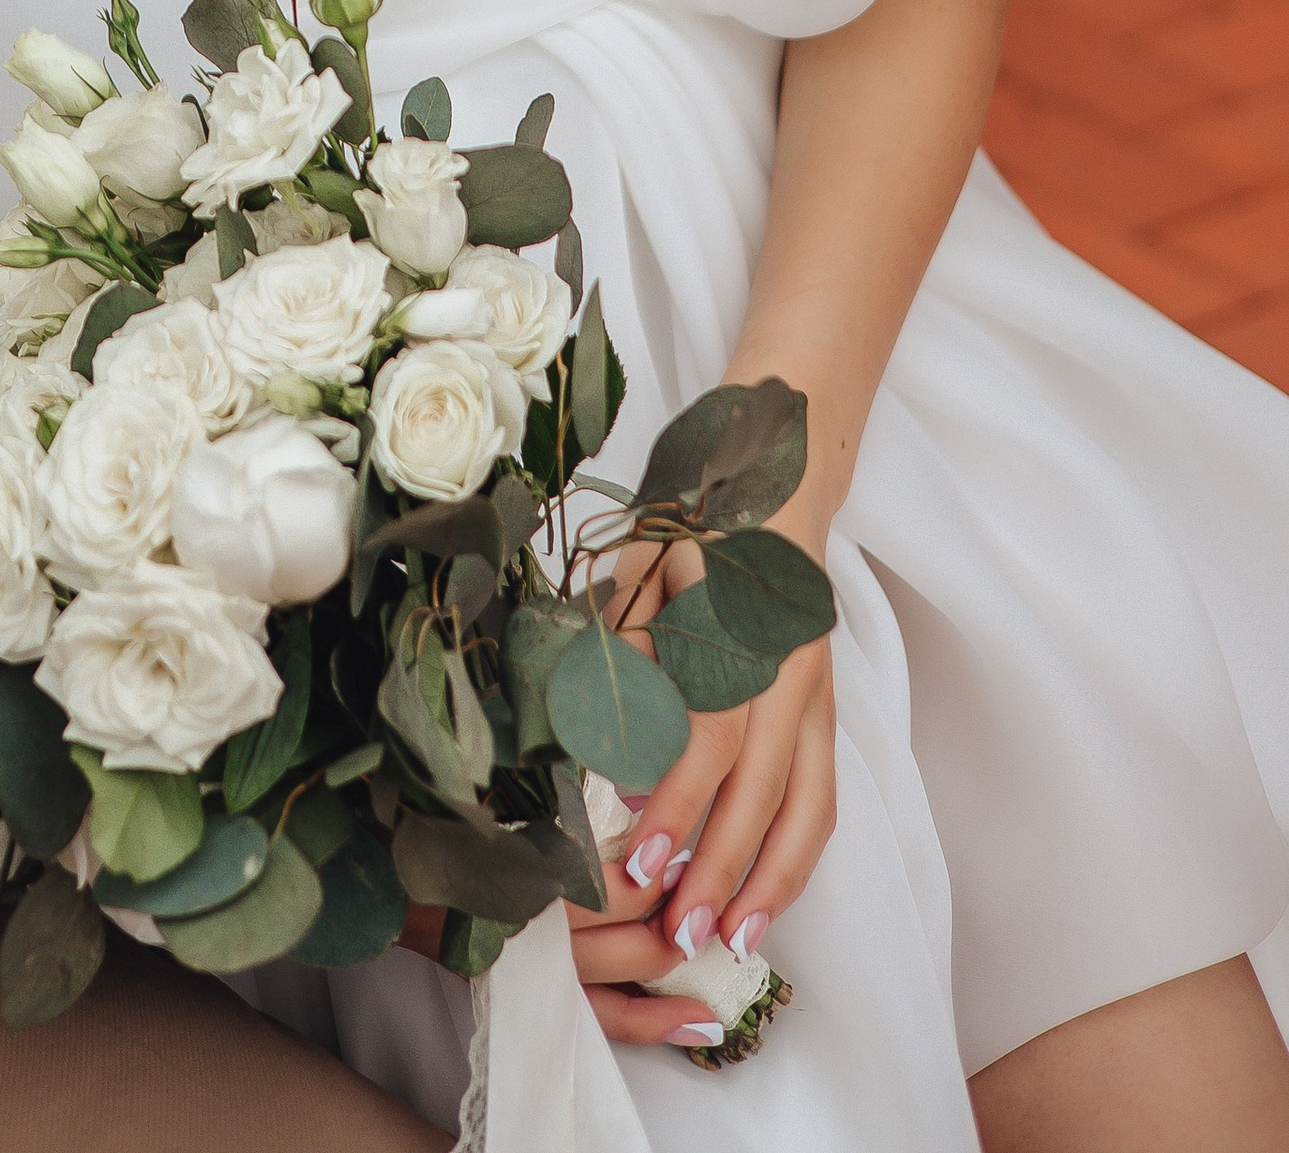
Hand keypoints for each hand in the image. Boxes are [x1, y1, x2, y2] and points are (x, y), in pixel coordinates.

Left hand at [565, 533, 836, 1046]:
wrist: (773, 489)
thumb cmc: (687, 531)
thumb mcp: (638, 573)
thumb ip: (625, 651)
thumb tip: (604, 747)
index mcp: (740, 631)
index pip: (713, 734)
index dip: (679, 800)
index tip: (641, 859)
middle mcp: (789, 671)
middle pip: (764, 787)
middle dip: (723, 868)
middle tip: (682, 932)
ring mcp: (817, 694)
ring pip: (809, 805)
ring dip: (773, 880)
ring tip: (736, 941)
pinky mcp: (826, 712)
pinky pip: (823, 796)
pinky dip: (800, 853)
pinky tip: (770, 896)